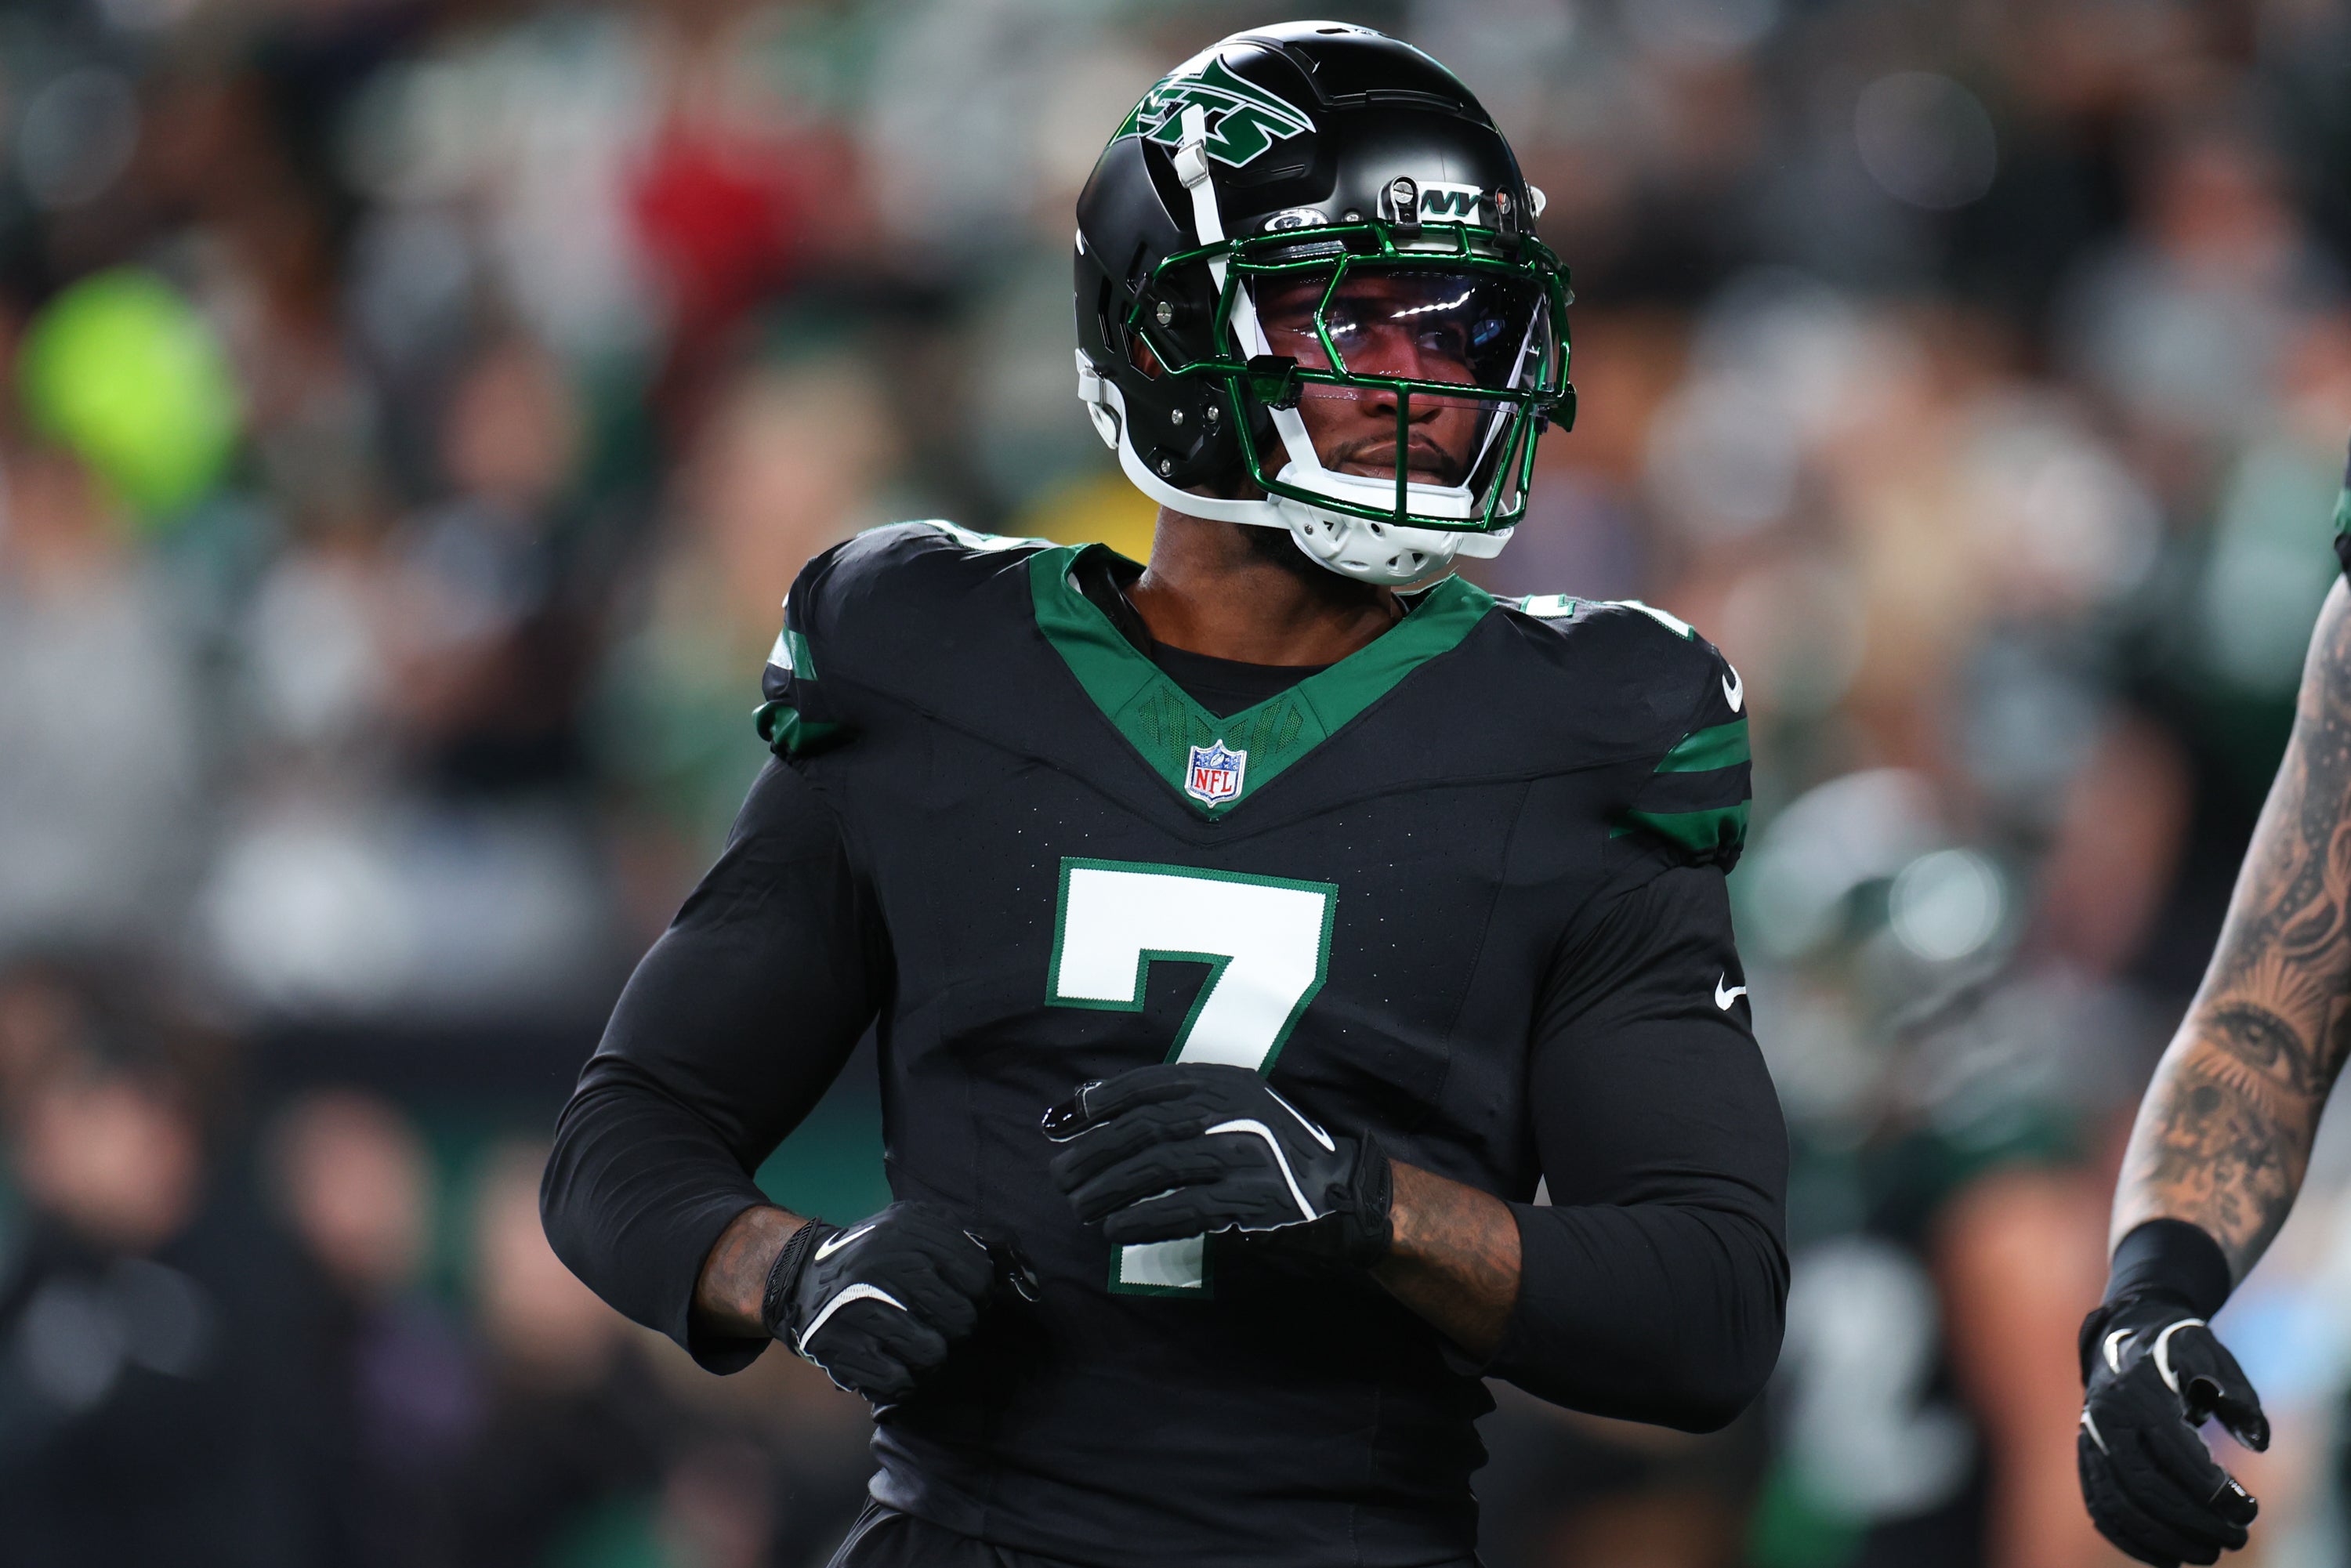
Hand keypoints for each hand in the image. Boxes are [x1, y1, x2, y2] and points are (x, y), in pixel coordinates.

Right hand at [761, 1201, 995, 1404]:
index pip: (979, 1276)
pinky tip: (890, 1359)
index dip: (978, 1293)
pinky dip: (900, 1378)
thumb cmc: (880, 1257)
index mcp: (909, 1228)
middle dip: (956, 1327)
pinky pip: (899, 1382)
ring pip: (933, 1355)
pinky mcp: (838, 1346)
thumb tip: (1029, 1280)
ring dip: (929, 1355)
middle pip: (961, 1320)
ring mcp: (857, 1306)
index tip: (962, 1294)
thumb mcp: (921, 1230)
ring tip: (912, 1340)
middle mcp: (882, 1262)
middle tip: (935, 1320)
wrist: (800, 1277)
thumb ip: (977, 1244)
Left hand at [1042, 1063, 1391, 1264]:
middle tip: (1060, 1177)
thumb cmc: (1273, 1151)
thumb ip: (1181, 1104)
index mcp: (1227, 1082)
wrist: (1341, 1191)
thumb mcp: (1234, 1108)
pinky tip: (1116, 1229)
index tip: (1062, 1123)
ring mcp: (1246, 1155)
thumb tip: (1093, 1107)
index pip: (1151, 1084)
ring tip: (1079, 1206)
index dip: (1100, 1101)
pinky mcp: (1251, 1201)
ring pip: (1158, 1169)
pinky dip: (1143, 1219)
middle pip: (1147, 1129)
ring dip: (1109, 1189)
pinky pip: (1183, 1209)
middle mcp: (1236, 1111)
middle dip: (1095, 1153)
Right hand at [2078, 1292, 2267, 1565]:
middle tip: (2237, 1539)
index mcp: (2136, 1391)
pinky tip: (2166, 1557)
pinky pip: (2101, 1507)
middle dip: (2195, 1521)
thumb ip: (2238, 1394)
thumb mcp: (2212, 1357)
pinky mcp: (2086, 1458)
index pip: (2173, 1451)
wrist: (2124, 1333)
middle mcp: (2105, 1419)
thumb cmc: (2178, 1350)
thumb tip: (2258, 1441)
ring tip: (2206, 1554)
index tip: (2249, 1509)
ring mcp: (2090, 1440)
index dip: (2213, 1489)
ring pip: (2119, 1504)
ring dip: (2163, 1539)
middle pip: (2145, 1486)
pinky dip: (2130, 1539)